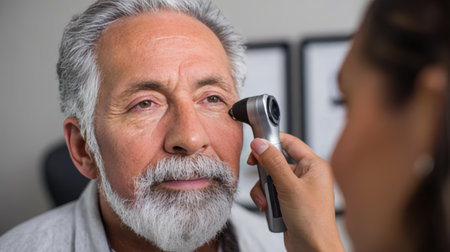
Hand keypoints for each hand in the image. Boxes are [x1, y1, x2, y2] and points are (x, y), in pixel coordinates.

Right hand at [248, 133, 343, 251]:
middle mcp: (307, 175)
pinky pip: (271, 193)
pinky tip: (270, 210)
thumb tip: (260, 144)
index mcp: (314, 166)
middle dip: (265, 175)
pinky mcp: (289, 201)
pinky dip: (267, 201)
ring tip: (269, 203)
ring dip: (264, 191)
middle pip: (276, 162)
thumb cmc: (312, 221)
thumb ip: (273, 163)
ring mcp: (297, 189)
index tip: (256, 146)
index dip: (272, 142)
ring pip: (270, 179)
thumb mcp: (288, 187)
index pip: (290, 143)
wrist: (313, 249)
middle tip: (262, 179)